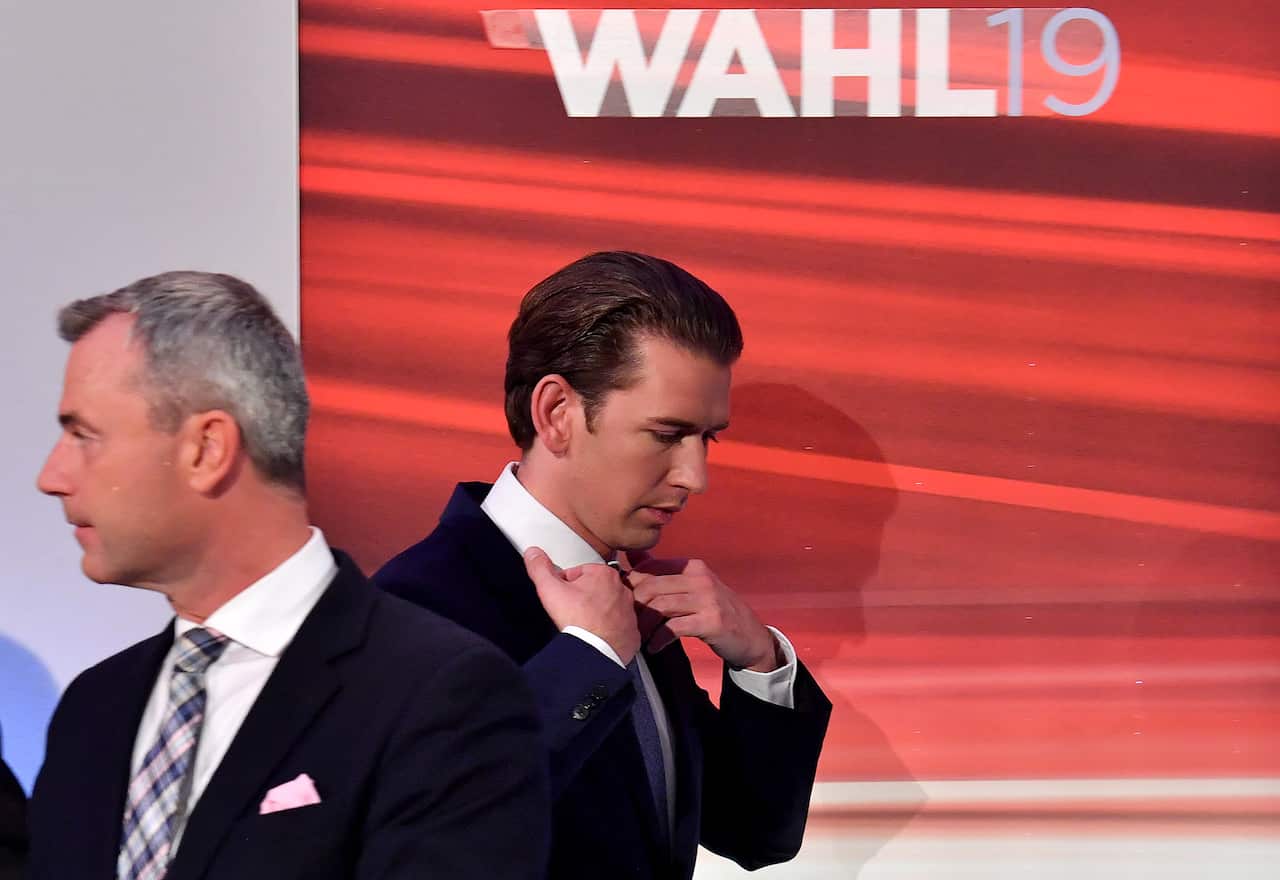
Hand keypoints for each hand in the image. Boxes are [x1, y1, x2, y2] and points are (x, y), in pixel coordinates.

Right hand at [524, 547, 640, 663]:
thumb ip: (540, 568)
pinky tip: (596, 636)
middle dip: (582, 597)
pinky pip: (618, 626)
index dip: (565, 585)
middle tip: (570, 612)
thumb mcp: (550, 589)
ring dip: (596, 613)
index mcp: (604, 574)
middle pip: (595, 589)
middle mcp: (621, 589)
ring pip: (608, 607)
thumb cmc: (577, 619)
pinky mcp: (631, 630)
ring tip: (582, 625)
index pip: (579, 573)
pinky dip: (608, 630)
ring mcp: (629, 611)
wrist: (597, 652)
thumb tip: (532, 552)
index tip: (561, 597)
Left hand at [624, 553, 778, 670]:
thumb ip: (663, 572)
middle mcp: (700, 578)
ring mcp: (708, 599)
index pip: (650, 568)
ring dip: (643, 625)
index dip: (630, 586)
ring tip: (636, 637)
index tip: (620, 603)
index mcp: (692, 566)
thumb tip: (631, 555)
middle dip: (633, 607)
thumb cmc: (713, 611)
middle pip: (651, 587)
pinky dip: (659, 639)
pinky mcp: (711, 621)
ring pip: (660, 607)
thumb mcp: (691, 586)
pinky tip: (653, 648)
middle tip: (624, 623)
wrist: (750, 635)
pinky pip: (674, 628)